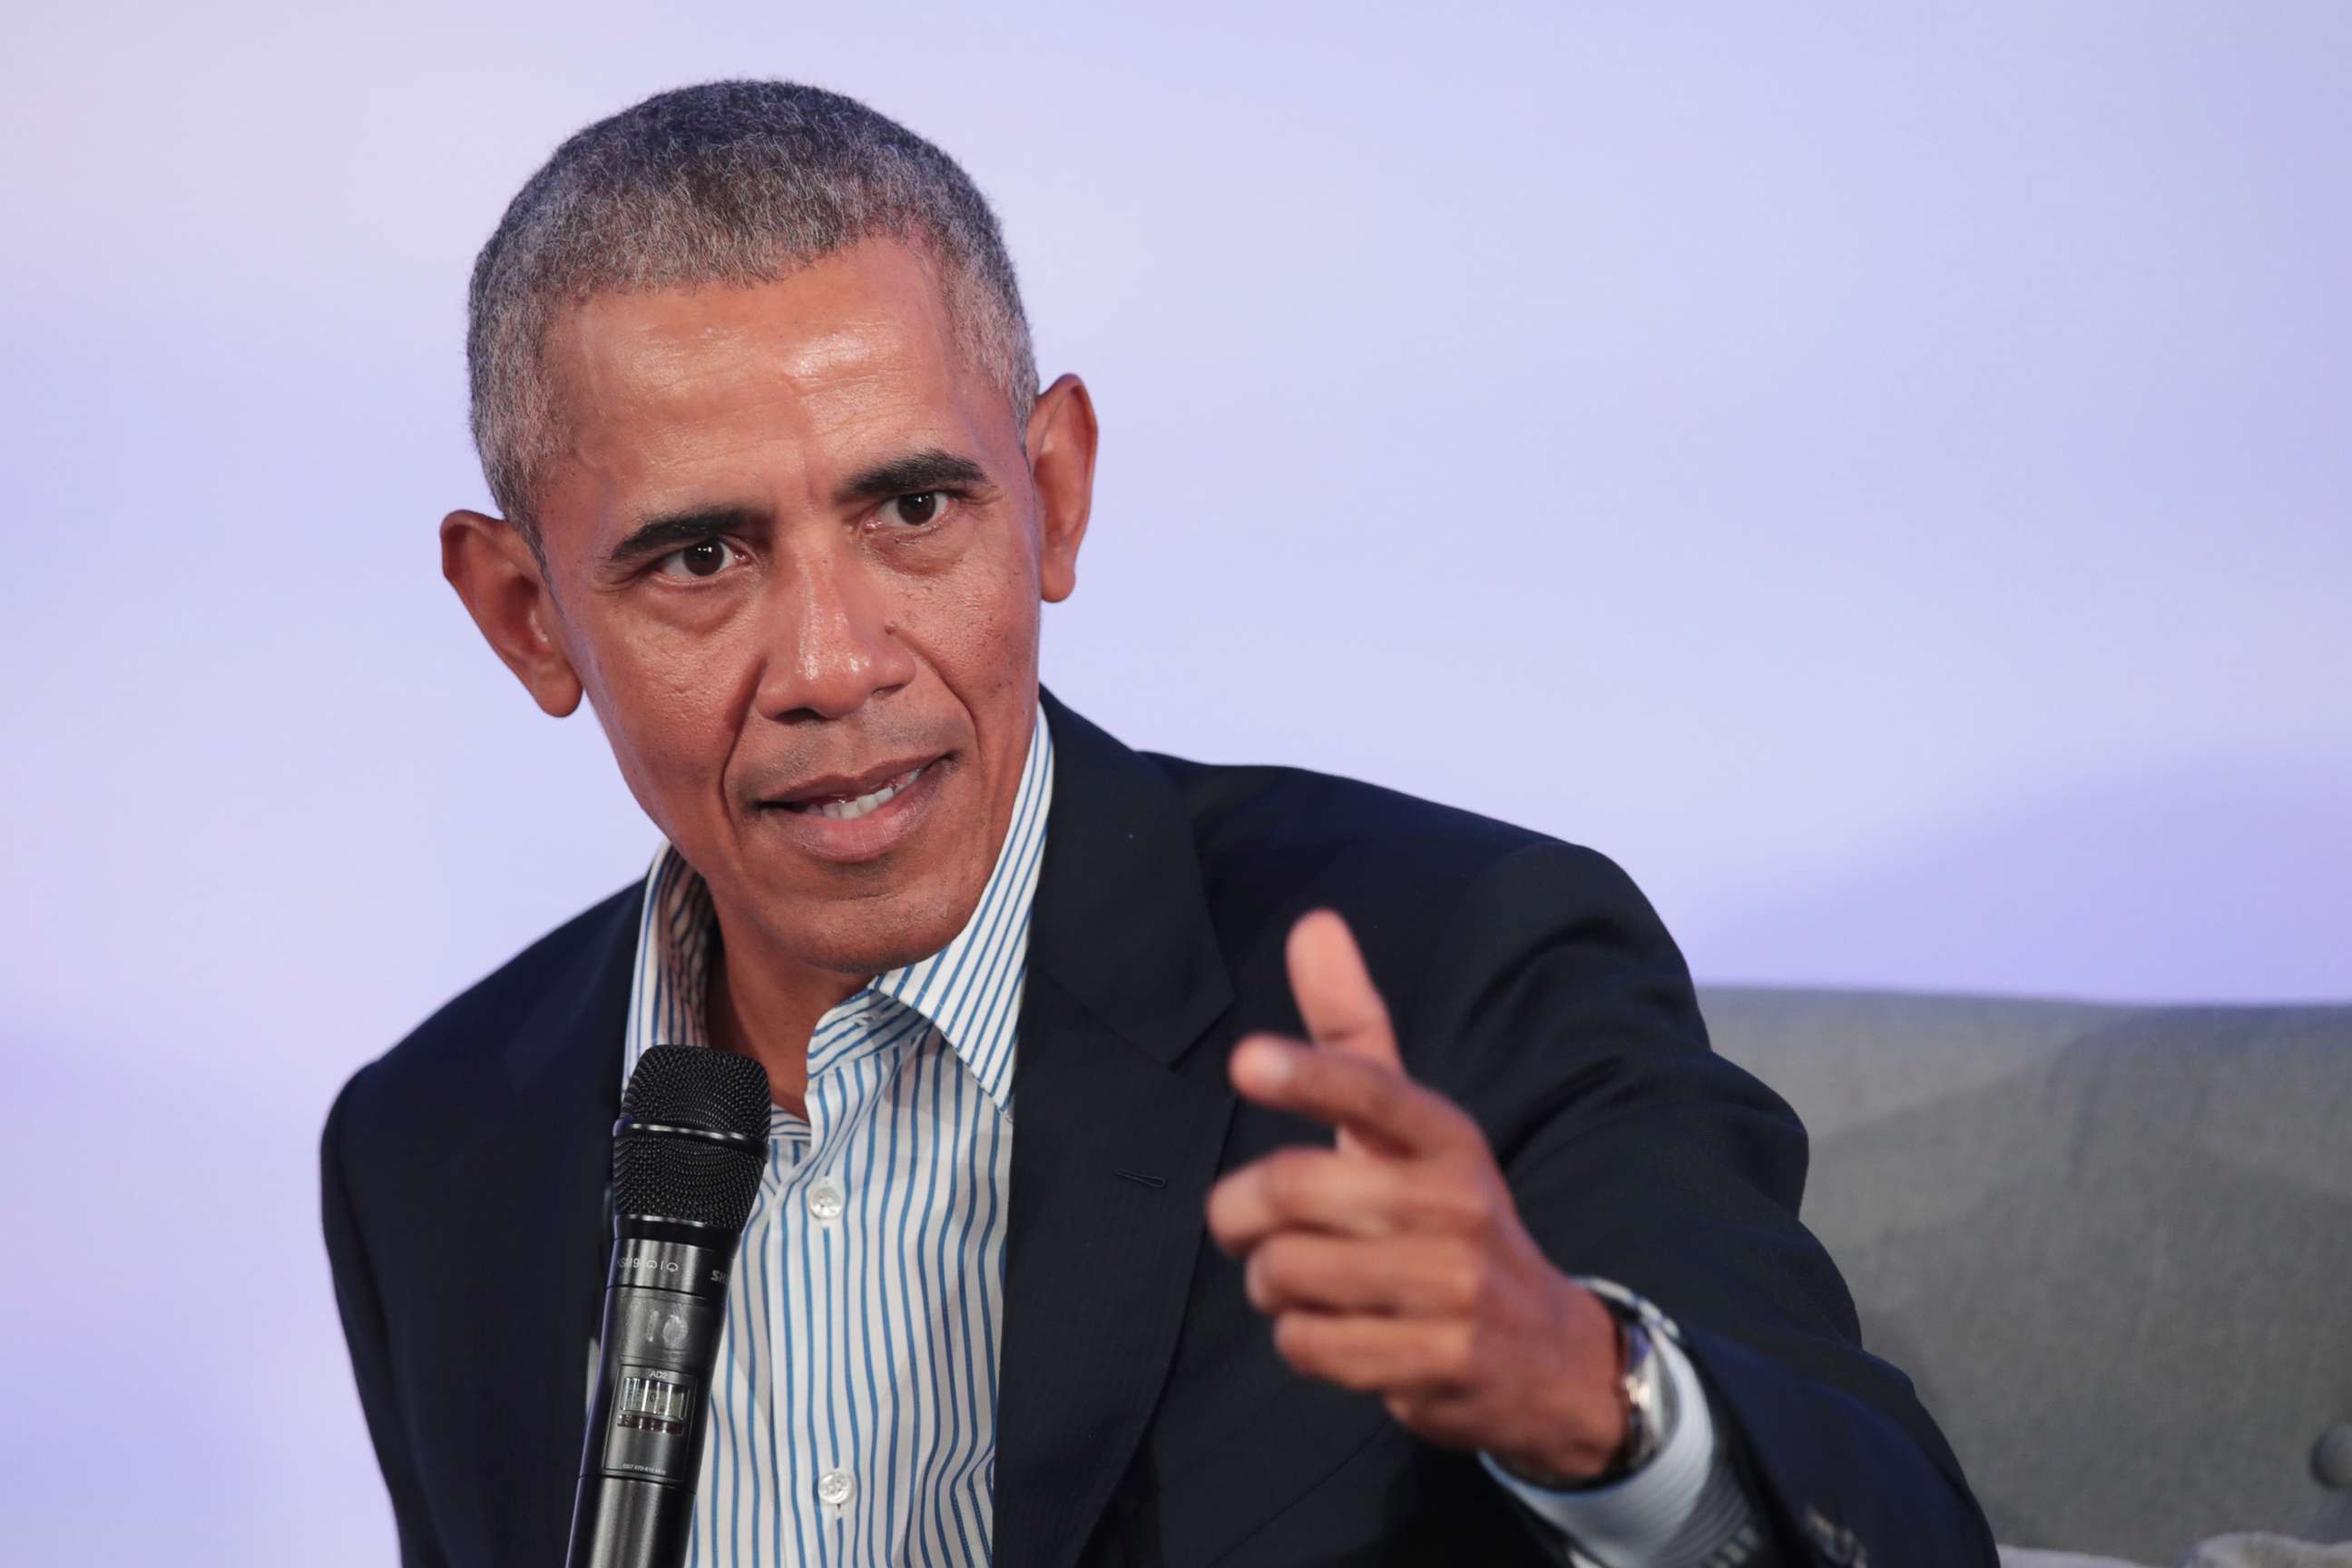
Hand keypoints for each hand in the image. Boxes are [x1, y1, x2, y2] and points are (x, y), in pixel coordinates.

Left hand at [1204, 909, 1630, 1485]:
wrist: (1550, 1356)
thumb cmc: (1448, 1218)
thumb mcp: (1411, 1126)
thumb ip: (1352, 1033)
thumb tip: (1314, 921)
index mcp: (1445, 1136)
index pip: (1374, 1091)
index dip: (1308, 1075)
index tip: (1245, 1060)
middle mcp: (1460, 1204)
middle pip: (1294, 1191)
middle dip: (1237, 1213)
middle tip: (1238, 1225)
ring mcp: (1456, 1288)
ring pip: (1288, 1272)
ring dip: (1267, 1282)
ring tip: (1298, 1283)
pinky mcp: (1440, 1364)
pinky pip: (1310, 1345)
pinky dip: (1299, 1340)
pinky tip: (1336, 1332)